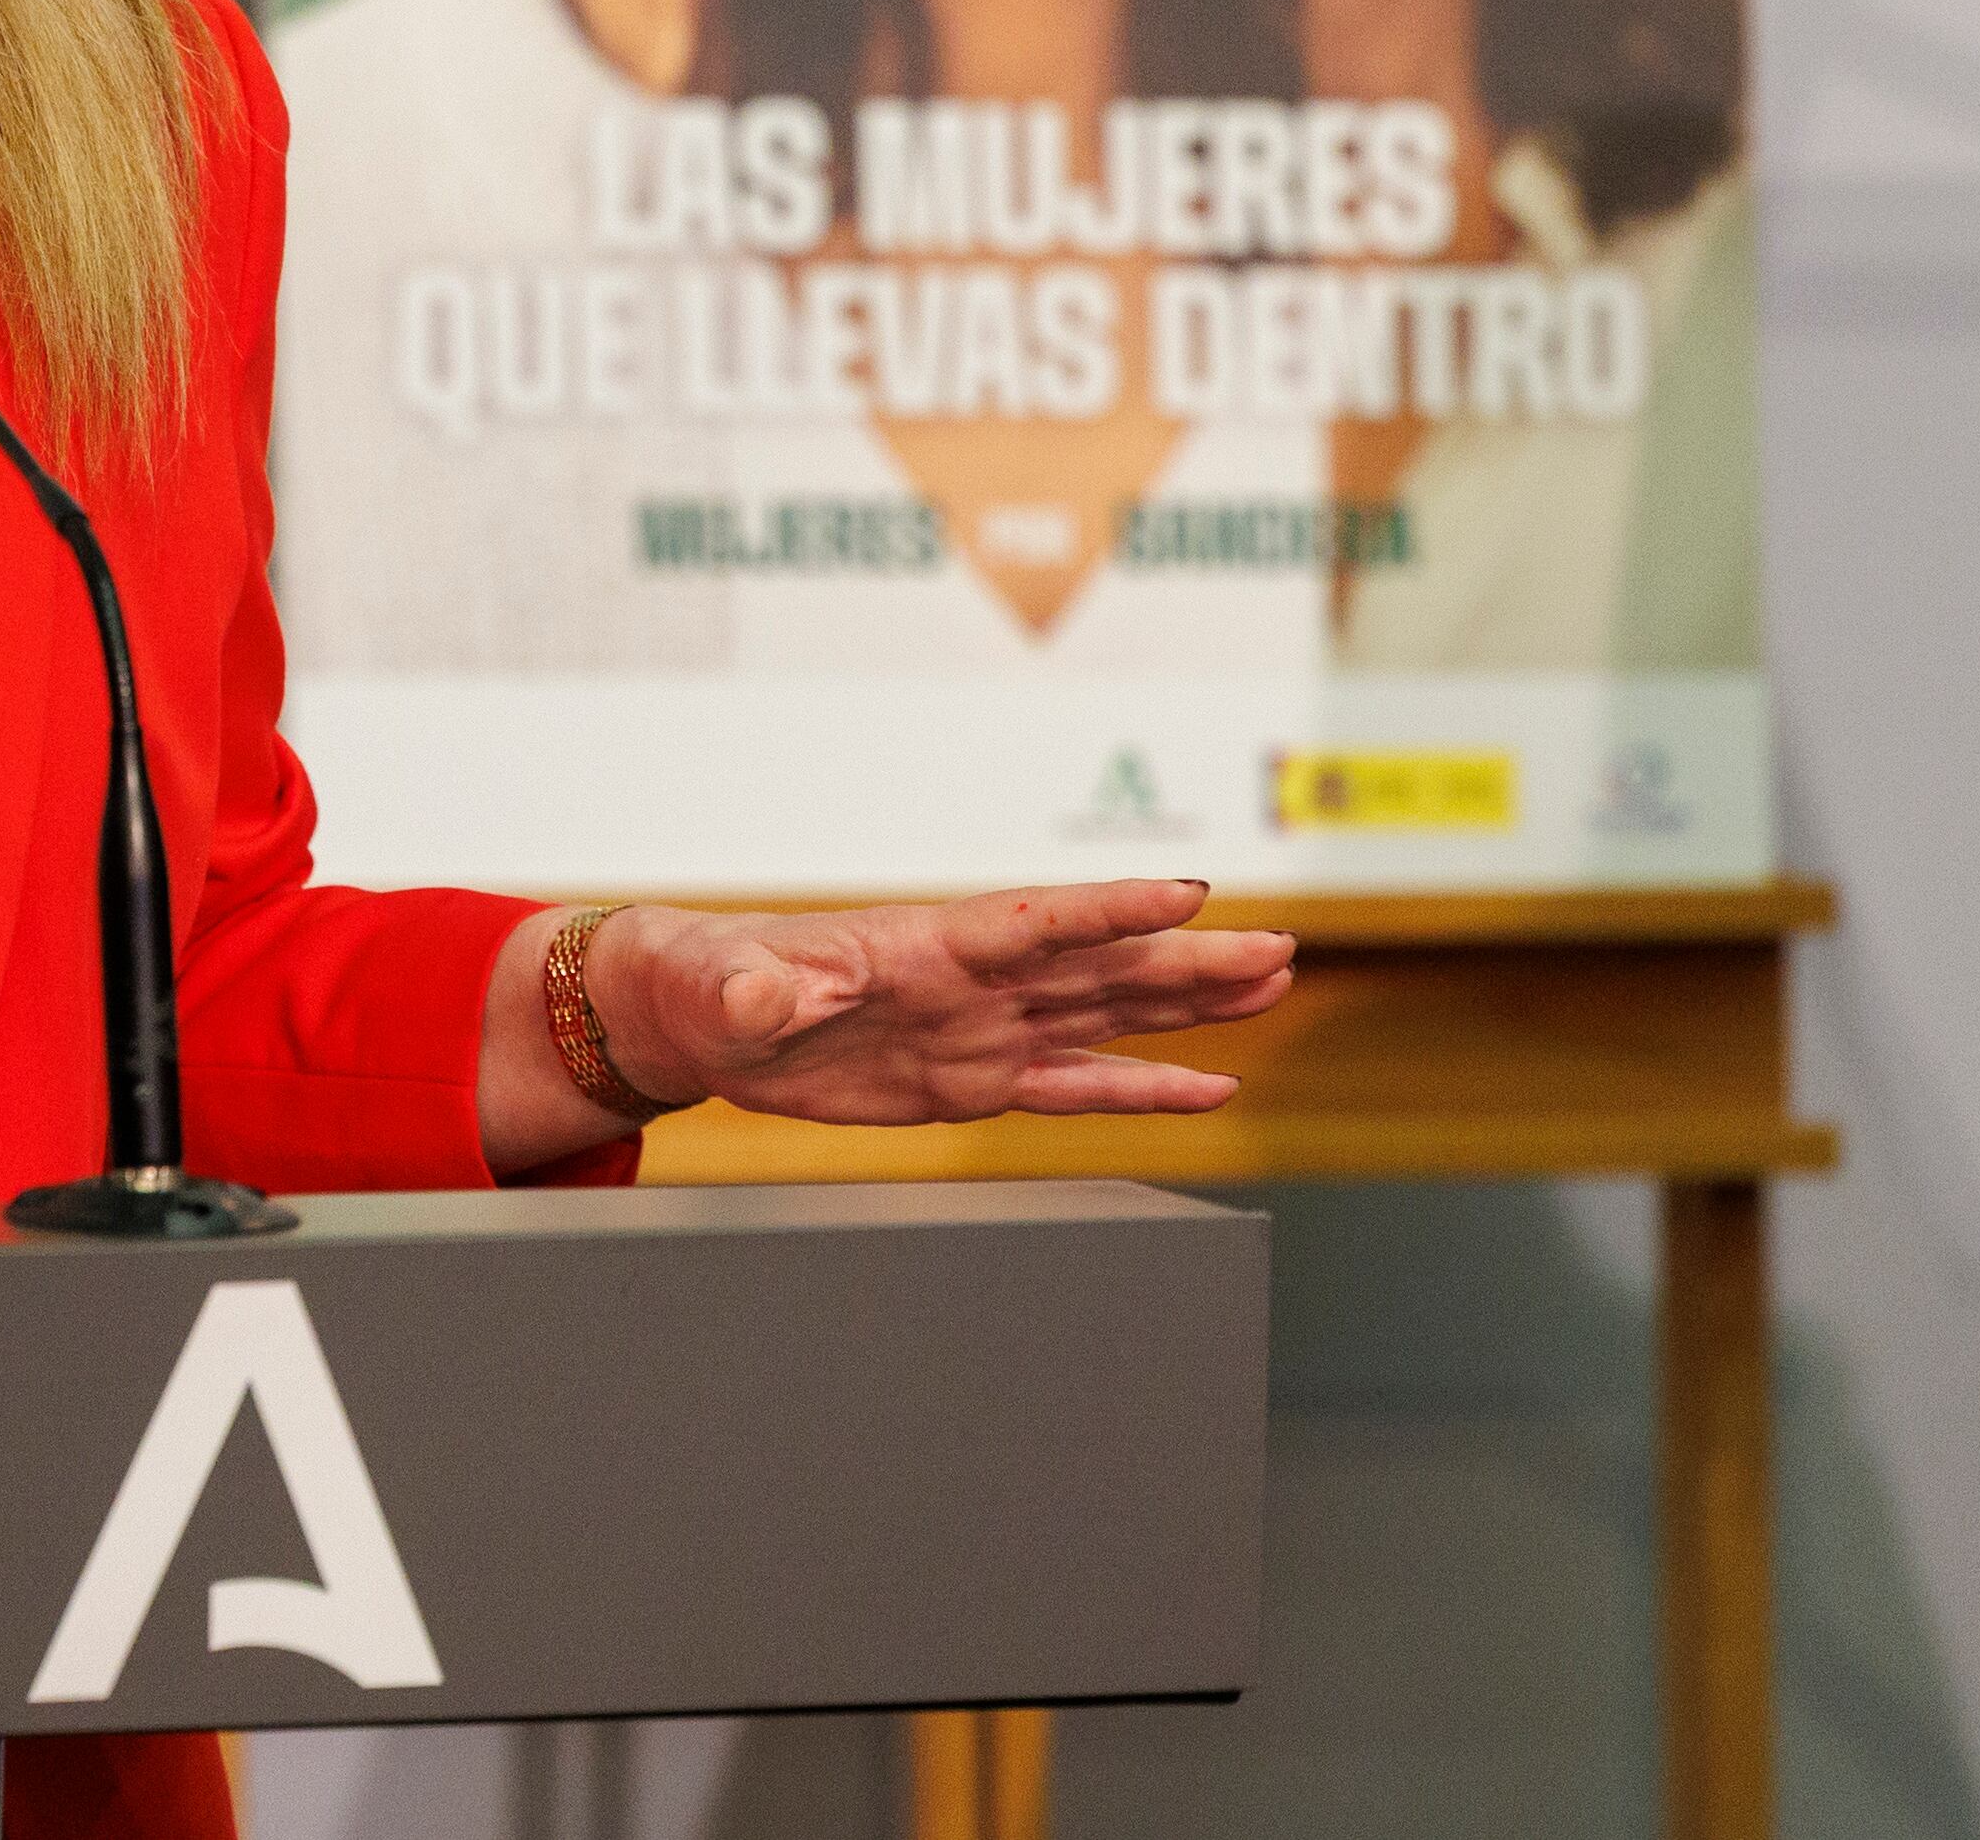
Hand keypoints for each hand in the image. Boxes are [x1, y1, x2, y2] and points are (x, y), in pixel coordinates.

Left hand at [598, 880, 1295, 1125]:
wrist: (704, 1013)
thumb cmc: (710, 981)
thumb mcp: (724, 989)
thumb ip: (755, 990)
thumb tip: (760, 993)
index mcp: (920, 946)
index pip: (1031, 924)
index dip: (1107, 912)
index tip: (1187, 892)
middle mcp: (971, 983)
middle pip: (1097, 968)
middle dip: (1185, 959)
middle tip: (1275, 947)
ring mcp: (982, 1029)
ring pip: (1105, 1013)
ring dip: (1187, 1003)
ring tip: (1270, 982)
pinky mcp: (973, 1080)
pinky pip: (1073, 1083)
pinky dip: (1142, 1086)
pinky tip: (1209, 1087)